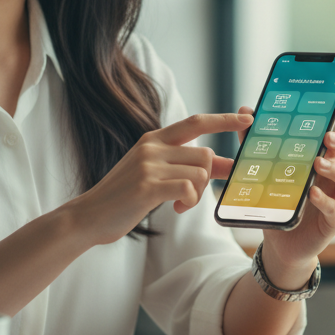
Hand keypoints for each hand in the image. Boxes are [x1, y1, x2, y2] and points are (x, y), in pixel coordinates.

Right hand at [70, 112, 251, 244]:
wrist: (88, 216)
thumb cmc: (125, 197)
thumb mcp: (154, 173)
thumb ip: (186, 166)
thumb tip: (227, 165)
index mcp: (154, 139)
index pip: (196, 122)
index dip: (223, 119)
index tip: (246, 119)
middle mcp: (152, 146)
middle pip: (205, 155)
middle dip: (208, 179)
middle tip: (192, 196)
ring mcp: (149, 165)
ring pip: (200, 174)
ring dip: (197, 195)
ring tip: (179, 204)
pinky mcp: (147, 186)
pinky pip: (189, 189)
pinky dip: (189, 202)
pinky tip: (174, 209)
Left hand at [246, 97, 334, 289]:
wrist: (282, 243)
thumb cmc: (280, 200)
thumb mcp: (268, 169)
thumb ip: (258, 141)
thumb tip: (245, 109)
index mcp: (325, 159)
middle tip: (328, 136)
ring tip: (317, 162)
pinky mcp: (334, 222)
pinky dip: (326, 201)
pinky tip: (313, 193)